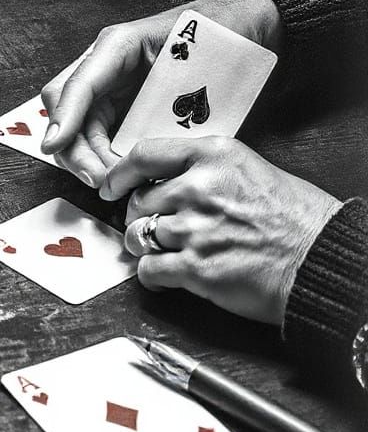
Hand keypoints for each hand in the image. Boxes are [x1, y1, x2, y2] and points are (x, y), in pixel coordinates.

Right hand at [39, 0, 282, 188]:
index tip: (54, 145)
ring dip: (89, 160)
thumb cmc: (223, 42)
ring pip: (78, 131)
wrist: (241, 35)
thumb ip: (170, 101)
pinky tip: (125, 176)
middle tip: (103, 180)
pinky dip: (105, 161)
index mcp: (118, 46)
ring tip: (117, 182)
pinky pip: (100, 139)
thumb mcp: (199, 65)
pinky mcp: (121, 109)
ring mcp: (111, 88)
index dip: (63, 117)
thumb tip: (145, 139)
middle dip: (75, 150)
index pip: (77, 84)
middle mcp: (105, 67)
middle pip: (66, 112)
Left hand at [102, 137, 340, 324]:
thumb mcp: (249, 170)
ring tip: (166, 250)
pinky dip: (151, 276)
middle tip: (156, 226)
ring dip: (144, 246)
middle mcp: (198, 188)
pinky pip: (148, 269)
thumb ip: (203, 170)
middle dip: (139, 217)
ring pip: (137, 235)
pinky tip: (166, 276)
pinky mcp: (195, 267)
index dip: (119, 174)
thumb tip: (164, 182)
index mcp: (213, 156)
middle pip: (137, 201)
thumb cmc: (295, 219)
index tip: (110, 185)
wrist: (322, 261)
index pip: (144, 155)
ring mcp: (194, 229)